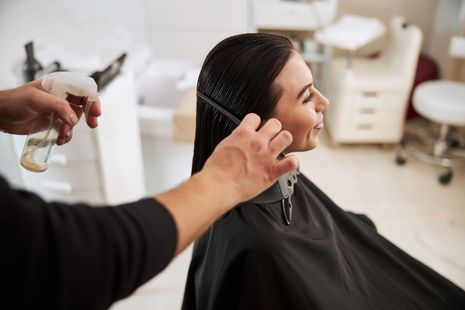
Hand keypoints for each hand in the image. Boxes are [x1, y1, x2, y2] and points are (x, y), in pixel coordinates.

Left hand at [0, 80, 100, 144]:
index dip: (92, 99)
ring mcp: (58, 110)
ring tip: (63, 133)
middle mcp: (60, 97)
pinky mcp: (54, 121)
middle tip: (92, 124)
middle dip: (90, 115)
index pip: (83, 89)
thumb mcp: (36, 99)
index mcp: (58, 85)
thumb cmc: (12, 101)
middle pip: (85, 104)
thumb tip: (72, 117)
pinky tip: (60, 138)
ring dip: (72, 129)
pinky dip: (67, 135)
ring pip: (76, 119)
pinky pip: (68, 129)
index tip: (95, 112)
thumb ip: (58, 106)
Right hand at [155, 113, 297, 253]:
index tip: (256, 127)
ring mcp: (267, 156)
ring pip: (286, 137)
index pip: (255, 117)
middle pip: (275, 124)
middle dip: (274, 128)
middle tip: (271, 135)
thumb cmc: (217, 170)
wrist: (219, 186)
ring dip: (284, 141)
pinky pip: (291, 163)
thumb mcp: (222, 147)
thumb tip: (237, 140)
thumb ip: (234, 140)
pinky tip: (288, 163)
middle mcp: (257, 142)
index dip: (256, 122)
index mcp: (242, 134)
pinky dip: (292, 162)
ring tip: (281, 145)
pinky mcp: (272, 171)